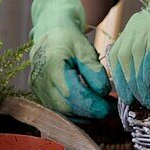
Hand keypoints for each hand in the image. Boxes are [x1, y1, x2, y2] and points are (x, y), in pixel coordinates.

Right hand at [29, 0, 112, 118]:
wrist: (50, 33)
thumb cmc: (70, 39)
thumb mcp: (85, 49)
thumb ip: (94, 70)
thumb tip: (103, 93)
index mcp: (52, 65)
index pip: (74, 94)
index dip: (94, 104)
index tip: (112, 107)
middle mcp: (40, 80)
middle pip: (67, 107)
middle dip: (92, 113)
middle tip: (110, 110)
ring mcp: (37, 90)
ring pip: (63, 113)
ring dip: (85, 116)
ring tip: (102, 109)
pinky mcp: (39, 95)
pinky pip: (58, 111)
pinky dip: (76, 114)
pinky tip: (90, 110)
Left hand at [111, 0, 149, 108]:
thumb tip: (142, 90)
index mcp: (136, 27)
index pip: (118, 55)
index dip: (121, 79)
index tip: (128, 98)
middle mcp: (139, 22)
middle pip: (123, 57)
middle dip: (129, 84)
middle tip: (142, 103)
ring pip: (134, 55)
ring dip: (140, 82)